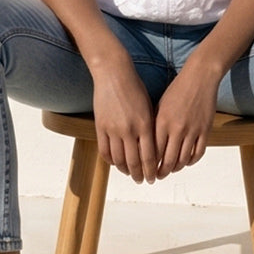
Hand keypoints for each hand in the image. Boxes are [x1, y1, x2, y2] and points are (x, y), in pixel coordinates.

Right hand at [92, 62, 157, 183]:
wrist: (114, 73)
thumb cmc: (135, 88)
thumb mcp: (149, 107)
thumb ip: (150, 129)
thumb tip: (153, 150)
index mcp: (145, 125)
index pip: (150, 157)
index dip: (151, 171)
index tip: (153, 178)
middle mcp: (130, 129)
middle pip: (134, 162)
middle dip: (140, 175)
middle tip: (142, 180)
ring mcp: (113, 129)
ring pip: (119, 160)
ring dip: (125, 170)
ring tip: (129, 173)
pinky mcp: (100, 126)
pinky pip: (105, 151)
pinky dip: (111, 161)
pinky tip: (116, 163)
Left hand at [154, 63, 218, 179]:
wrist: (200, 78)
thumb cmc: (177, 89)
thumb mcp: (160, 105)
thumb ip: (155, 125)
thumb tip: (149, 146)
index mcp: (162, 122)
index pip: (153, 152)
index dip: (149, 164)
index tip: (147, 169)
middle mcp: (176, 129)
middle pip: (168, 160)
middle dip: (161, 172)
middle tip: (158, 176)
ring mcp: (192, 131)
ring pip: (183, 160)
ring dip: (175, 168)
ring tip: (171, 170)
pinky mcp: (205, 131)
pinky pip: (198, 153)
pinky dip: (191, 161)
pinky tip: (186, 161)